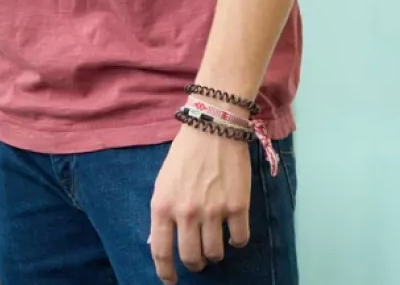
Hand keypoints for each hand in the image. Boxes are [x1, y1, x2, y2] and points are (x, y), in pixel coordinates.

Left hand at [149, 125, 251, 283]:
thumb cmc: (184, 155)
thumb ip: (163, 212)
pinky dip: (237, 241)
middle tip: (198, 261)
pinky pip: (240, 240)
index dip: (165, 271)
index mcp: (162, 205)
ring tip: (215, 243)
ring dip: (215, 254)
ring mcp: (213, 211)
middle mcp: (186, 212)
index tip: (170, 281)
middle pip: (191, 258)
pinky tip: (233, 232)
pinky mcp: (238, 207)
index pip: (160, 250)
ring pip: (216, 253)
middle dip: (195, 264)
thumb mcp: (162, 183)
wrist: (213, 129)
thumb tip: (159, 241)